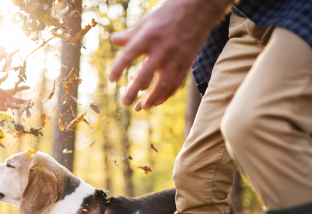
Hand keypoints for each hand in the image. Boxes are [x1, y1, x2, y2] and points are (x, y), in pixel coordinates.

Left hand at [0, 82, 29, 110]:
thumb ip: (2, 79)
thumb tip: (8, 73)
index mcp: (8, 92)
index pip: (17, 90)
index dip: (23, 88)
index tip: (29, 86)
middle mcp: (7, 98)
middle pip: (17, 100)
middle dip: (23, 101)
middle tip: (29, 102)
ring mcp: (4, 103)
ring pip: (12, 105)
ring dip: (16, 106)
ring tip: (21, 107)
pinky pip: (2, 108)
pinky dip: (4, 108)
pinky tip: (6, 108)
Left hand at [108, 0, 231, 109]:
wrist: (201, 7)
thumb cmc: (169, 13)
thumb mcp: (148, 20)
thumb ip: (131, 34)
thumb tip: (113, 40)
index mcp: (149, 35)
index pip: (130, 54)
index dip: (119, 68)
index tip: (111, 80)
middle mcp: (163, 47)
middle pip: (146, 74)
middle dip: (134, 90)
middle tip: (125, 102)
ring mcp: (176, 56)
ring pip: (164, 83)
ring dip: (152, 97)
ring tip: (142, 107)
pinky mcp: (187, 62)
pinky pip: (177, 82)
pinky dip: (167, 94)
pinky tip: (158, 101)